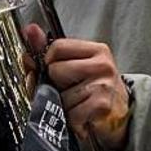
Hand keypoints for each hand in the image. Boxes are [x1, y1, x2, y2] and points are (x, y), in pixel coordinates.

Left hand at [25, 23, 130, 150]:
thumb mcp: (73, 66)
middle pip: (55, 70)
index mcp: (96, 50)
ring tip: (78, 105)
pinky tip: (82, 117)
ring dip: (63, 105)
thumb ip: (48, 51)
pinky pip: (70, 113)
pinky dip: (72, 120)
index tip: (56, 70)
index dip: (49, 61)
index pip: (57, 47)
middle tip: (71, 90)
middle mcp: (102, 65)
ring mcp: (103, 85)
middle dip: (55, 84)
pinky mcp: (102, 105)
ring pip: (60, 94)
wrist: (120, 118)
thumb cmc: (93, 91)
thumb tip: (30, 30)